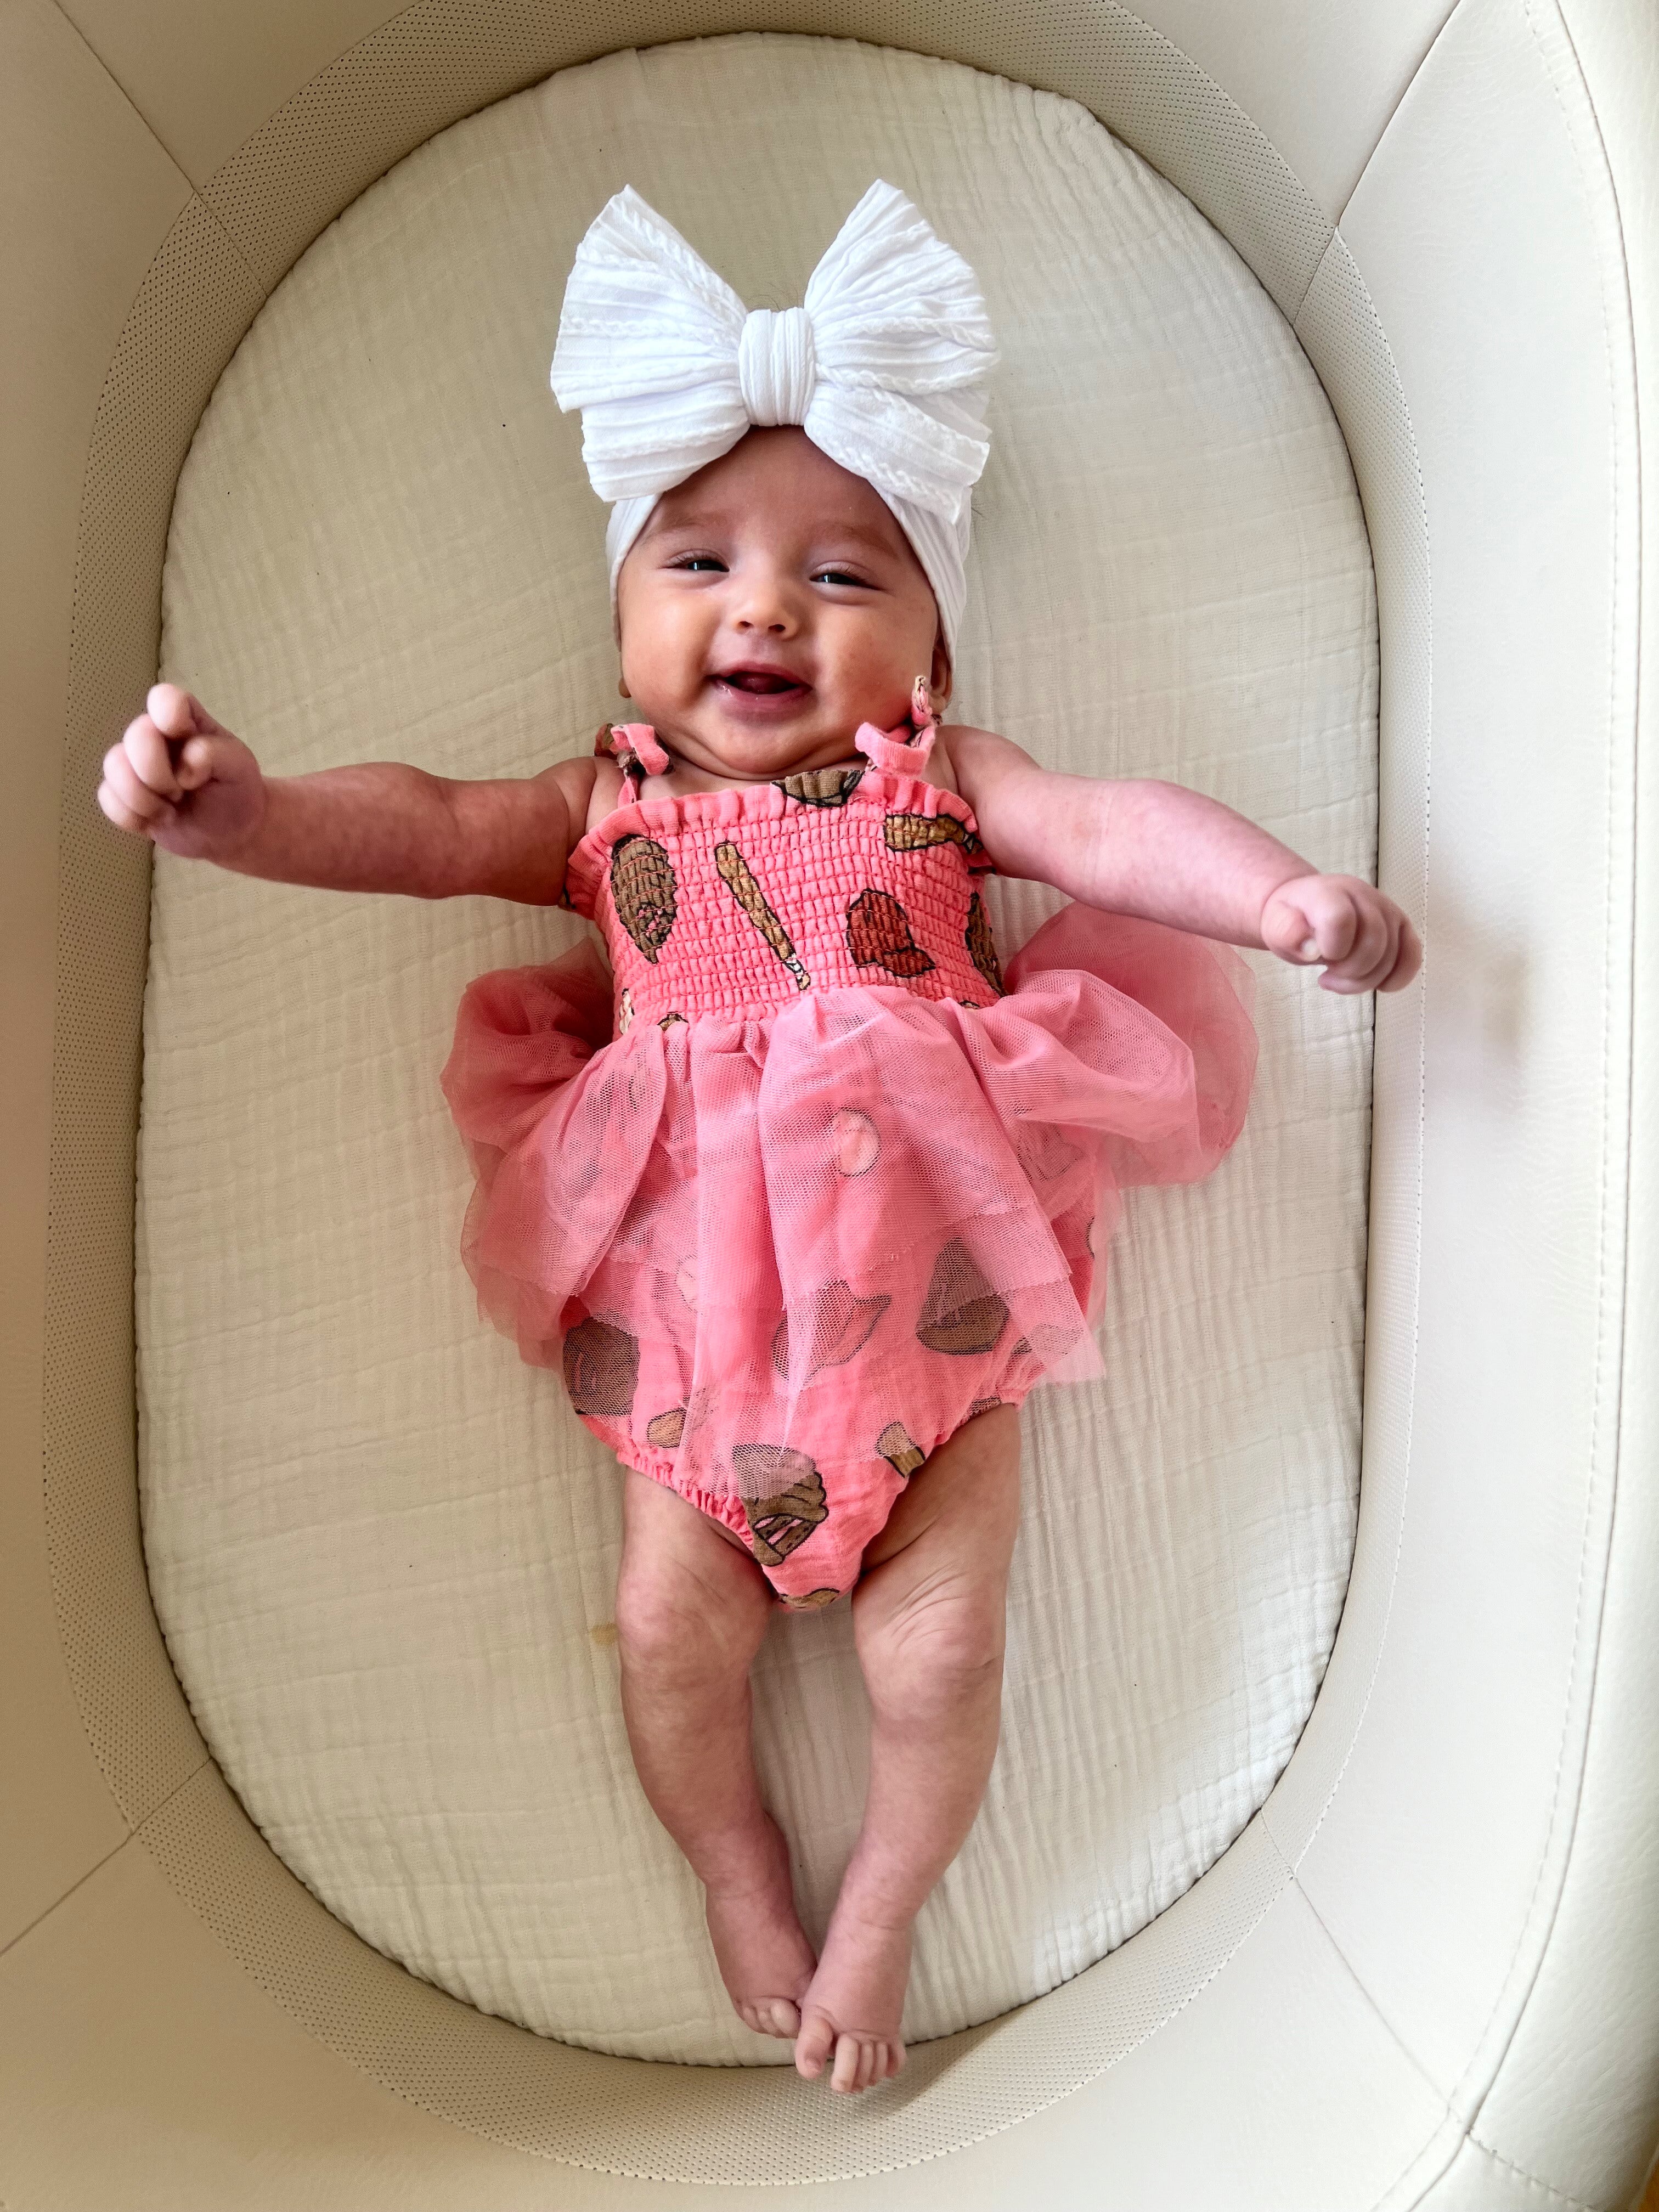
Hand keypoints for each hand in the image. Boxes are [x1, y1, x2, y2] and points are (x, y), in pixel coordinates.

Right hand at [98, 684, 265, 861]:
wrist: (227, 831)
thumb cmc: (233, 790)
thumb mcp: (239, 768)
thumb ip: (214, 755)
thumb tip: (183, 766)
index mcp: (186, 719)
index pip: (163, 698)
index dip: (168, 716)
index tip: (184, 739)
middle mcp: (154, 735)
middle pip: (136, 737)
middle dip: (159, 773)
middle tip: (182, 791)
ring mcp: (134, 763)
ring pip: (114, 767)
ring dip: (145, 799)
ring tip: (171, 810)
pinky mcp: (121, 793)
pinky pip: (108, 799)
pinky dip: (134, 817)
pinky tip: (156, 820)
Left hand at [1260, 873, 1420, 993]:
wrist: (1304, 908)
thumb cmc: (1293, 919)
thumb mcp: (1276, 925)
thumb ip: (1287, 934)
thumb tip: (1311, 948)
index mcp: (1329, 892)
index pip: (1341, 919)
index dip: (1333, 948)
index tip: (1321, 955)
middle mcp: (1363, 895)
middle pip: (1374, 943)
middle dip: (1350, 971)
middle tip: (1329, 973)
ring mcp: (1386, 909)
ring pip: (1392, 955)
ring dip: (1366, 980)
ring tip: (1342, 977)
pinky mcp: (1400, 926)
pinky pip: (1413, 956)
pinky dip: (1398, 978)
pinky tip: (1379, 985)